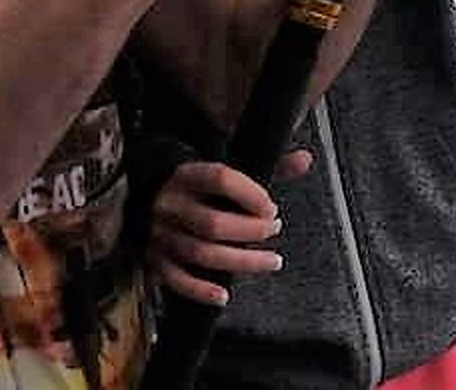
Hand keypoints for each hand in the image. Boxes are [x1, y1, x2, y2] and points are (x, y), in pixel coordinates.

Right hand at [147, 152, 310, 306]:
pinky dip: (200, 291)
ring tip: (272, 261)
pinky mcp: (155, 259)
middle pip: (213, 223)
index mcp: (188, 174)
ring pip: (201, 254)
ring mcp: (161, 233)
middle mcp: (171, 203)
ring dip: (241, 262)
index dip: (251, 194)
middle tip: (274, 230)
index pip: (220, 178)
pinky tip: (224, 295)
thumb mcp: (228, 169)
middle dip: (251, 232)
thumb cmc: (201, 186)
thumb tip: (306, 160)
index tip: (272, 207)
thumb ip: (268, 166)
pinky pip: (176, 279)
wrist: (149, 194)